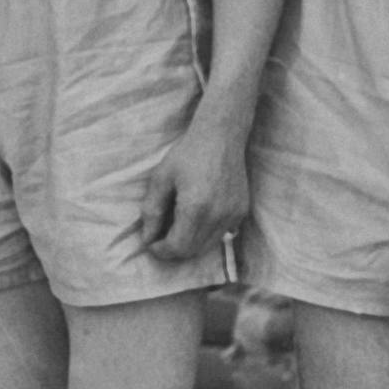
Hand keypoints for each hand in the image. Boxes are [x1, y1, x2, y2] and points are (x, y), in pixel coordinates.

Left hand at [134, 119, 246, 264]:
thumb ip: (151, 211)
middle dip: (173, 250)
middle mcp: (217, 216)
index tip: (151, 242)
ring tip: (177, 227)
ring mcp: (233, 215)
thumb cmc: (187, 154)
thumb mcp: (161, 179)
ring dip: (190, 244)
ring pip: (208, 246)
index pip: (177, 247)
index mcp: (195, 208)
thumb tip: (147, 238)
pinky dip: (206, 234)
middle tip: (160, 237)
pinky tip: (197, 217)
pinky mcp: (241, 212)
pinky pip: (222, 234)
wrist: (221, 137)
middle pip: (192, 251)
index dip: (161, 250)